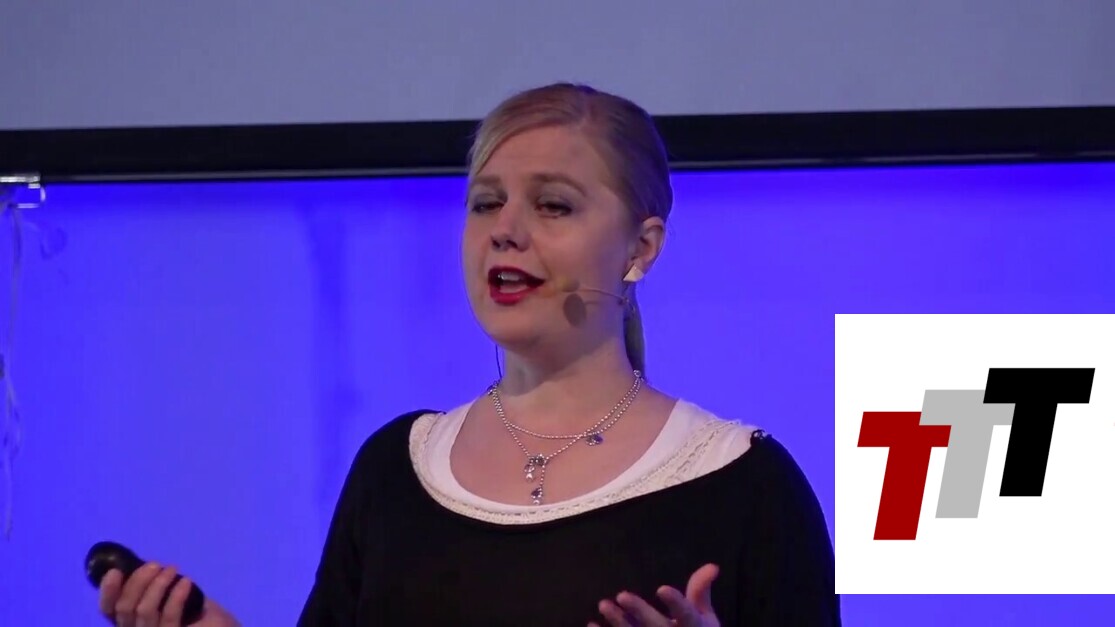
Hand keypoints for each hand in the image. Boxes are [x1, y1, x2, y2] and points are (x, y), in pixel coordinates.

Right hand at [98, 563, 239, 626]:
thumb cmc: (202, 615)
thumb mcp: (176, 597)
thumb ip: (158, 588)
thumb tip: (146, 565)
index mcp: (133, 623)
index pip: (109, 611)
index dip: (107, 592)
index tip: (116, 571)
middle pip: (124, 608)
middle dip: (138, 580)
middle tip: (157, 564)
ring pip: (144, 611)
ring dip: (158, 584)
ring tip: (173, 569)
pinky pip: (169, 617)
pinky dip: (176, 596)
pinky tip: (186, 582)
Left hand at [590, 563, 719, 626]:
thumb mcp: (705, 617)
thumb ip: (701, 591)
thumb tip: (713, 565)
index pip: (686, 614)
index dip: (675, 603)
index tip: (662, 588)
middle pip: (656, 626)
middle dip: (640, 611)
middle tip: (622, 594)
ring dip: (618, 622)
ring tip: (603, 605)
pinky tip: (592, 624)